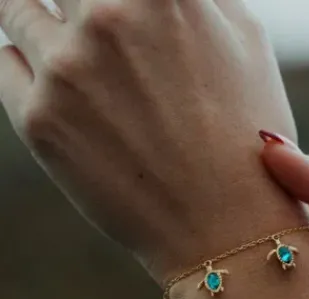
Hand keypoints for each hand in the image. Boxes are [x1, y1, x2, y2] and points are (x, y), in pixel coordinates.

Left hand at [0, 1, 296, 282]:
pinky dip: (22, 62)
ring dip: (36, 17)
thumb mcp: (248, 46)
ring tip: (64, 44)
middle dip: (72, 2)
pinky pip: (6, 64)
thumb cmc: (248, 138)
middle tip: (81, 19)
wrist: (226, 228)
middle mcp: (107, 16)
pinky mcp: (39, 122)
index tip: (103, 6)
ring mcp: (66, 69)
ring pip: (16, 8)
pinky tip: (57, 82)